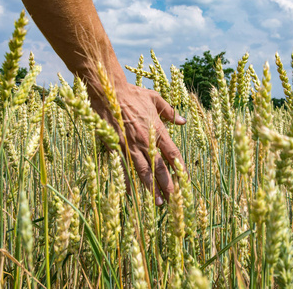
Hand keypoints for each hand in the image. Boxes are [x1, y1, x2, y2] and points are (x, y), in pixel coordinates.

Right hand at [86, 72, 185, 205]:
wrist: (107, 91)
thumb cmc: (132, 94)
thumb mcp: (154, 98)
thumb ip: (169, 111)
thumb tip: (183, 120)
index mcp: (156, 129)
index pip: (172, 152)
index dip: (179, 167)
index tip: (185, 180)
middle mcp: (145, 141)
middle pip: (160, 166)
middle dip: (168, 184)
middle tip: (174, 200)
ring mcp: (129, 145)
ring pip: (143, 171)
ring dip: (151, 188)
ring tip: (158, 202)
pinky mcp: (115, 147)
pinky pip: (123, 168)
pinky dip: (127, 182)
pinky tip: (132, 194)